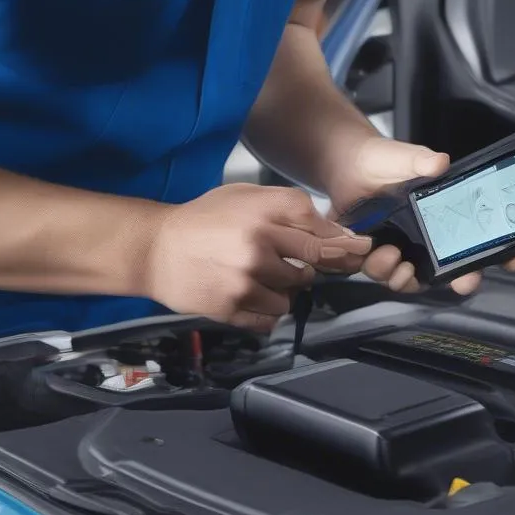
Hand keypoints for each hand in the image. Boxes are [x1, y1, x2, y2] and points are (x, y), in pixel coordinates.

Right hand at [143, 183, 371, 332]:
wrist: (155, 248)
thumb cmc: (205, 219)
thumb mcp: (247, 197)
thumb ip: (289, 209)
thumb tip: (334, 232)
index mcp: (266, 211)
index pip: (323, 230)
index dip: (343, 242)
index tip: (358, 249)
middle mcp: (260, 243)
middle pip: (315, 261)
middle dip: (321, 265)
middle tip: (310, 264)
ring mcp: (247, 278)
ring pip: (295, 293)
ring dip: (286, 288)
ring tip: (260, 275)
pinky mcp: (232, 306)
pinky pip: (271, 318)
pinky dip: (266, 311)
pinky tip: (248, 294)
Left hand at [329, 135, 514, 295]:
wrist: (345, 166)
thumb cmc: (382, 160)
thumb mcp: (406, 157)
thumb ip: (422, 160)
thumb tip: (440, 163)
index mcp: (445, 216)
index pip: (483, 239)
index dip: (505, 252)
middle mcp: (429, 239)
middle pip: (456, 269)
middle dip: (465, 279)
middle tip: (466, 281)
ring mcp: (404, 250)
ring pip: (417, 279)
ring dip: (408, 278)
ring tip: (396, 258)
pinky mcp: (378, 255)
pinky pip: (385, 276)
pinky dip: (382, 271)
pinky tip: (375, 253)